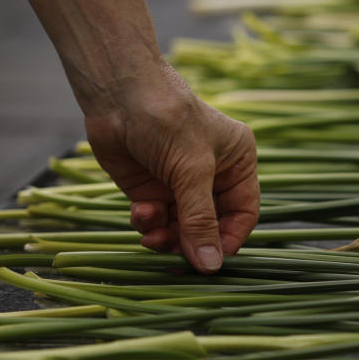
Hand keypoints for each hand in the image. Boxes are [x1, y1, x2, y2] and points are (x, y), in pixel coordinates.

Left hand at [84, 64, 258, 272]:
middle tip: (174, 255)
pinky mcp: (151, 188)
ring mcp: (179, 184)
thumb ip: (200, 220)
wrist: (116, 93)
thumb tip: (211, 266)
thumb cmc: (167, 118)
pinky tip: (140, 211)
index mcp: (237, 163)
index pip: (243, 214)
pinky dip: (148, 223)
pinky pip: (156, 220)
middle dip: (190, 241)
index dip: (228, 239)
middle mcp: (212, 176)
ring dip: (167, 236)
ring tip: (151, 235)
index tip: (211, 260)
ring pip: (181, 229)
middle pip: (210, 226)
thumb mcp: (191, 170)